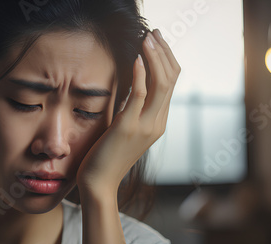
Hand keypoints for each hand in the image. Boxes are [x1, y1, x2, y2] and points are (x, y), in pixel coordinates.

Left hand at [76, 29, 180, 199]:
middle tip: (154, 32)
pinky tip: (135, 58)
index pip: (171, 84)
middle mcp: (158, 123)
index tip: (156, 41)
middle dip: (164, 52)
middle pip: (171, 79)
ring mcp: (145, 126)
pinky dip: (140, 73)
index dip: (166, 59)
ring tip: (147, 37)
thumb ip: (133, 109)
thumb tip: (132, 86)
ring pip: (161, 83)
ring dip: (155, 56)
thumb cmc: (107, 156)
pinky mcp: (128, 127)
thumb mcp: (125, 129)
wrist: (99, 183)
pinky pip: (140, 94)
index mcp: (159, 122)